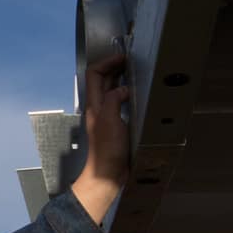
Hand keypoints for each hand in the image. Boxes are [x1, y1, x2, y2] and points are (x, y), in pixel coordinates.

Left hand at [68, 50, 133, 223]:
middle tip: (132, 62)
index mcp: (94, 105)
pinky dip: (127, 96)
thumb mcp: (110, 120)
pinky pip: (119, 105)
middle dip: (115, 68)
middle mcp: (98, 109)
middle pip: (102, 82)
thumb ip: (113, 100)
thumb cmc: (107, 150)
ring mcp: (107, 118)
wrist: (107, 175)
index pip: (94, 74)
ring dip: (121, 81)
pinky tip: (137, 98)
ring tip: (136, 75)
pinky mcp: (115, 127)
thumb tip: (122, 89)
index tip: (123, 57)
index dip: (107, 62)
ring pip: (111, 92)